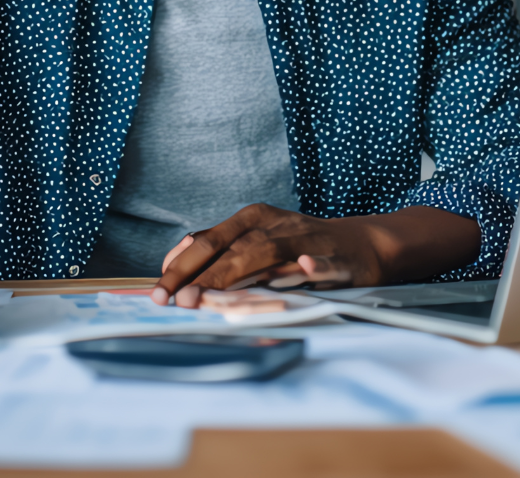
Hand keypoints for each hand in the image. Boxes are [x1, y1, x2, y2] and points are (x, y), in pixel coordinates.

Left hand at [149, 204, 480, 308]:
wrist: (362, 245)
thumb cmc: (299, 247)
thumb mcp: (256, 242)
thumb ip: (220, 249)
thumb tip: (174, 259)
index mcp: (251, 219)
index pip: (207, 241)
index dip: (180, 266)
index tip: (157, 292)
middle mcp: (273, 224)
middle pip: (229, 248)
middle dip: (198, 276)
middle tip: (175, 301)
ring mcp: (304, 239)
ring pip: (266, 254)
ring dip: (234, 275)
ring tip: (206, 295)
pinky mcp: (336, 258)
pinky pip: (323, 262)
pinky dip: (314, 265)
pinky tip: (305, 269)